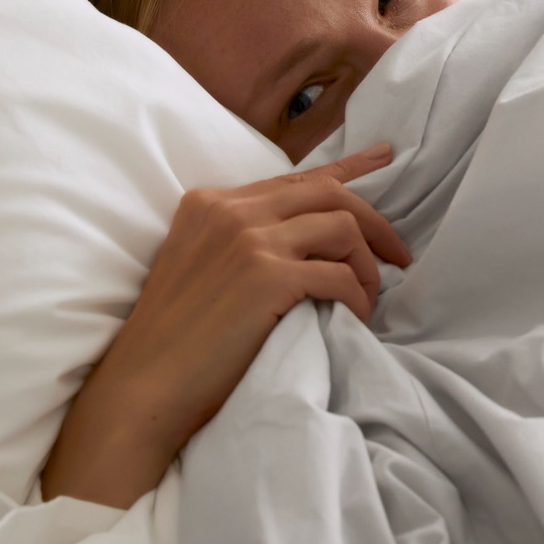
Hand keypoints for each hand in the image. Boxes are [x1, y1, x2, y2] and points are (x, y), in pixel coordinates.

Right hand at [40, 145, 409, 507]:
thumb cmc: (174, 342)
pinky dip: (358, 298)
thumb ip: (241, 241)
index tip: (386, 157)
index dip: (348, 168)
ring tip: (368, 298)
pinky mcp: (267, 276)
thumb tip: (307, 242)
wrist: (144, 386)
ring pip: (342, 229)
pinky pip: (339, 277)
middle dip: (374, 223)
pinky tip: (356, 318)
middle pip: (328, 194)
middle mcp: (229, 211)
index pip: (294, 178)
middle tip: (398, 256)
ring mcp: (249, 240)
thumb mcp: (200, 267)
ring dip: (366, 266)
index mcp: (210, 203)